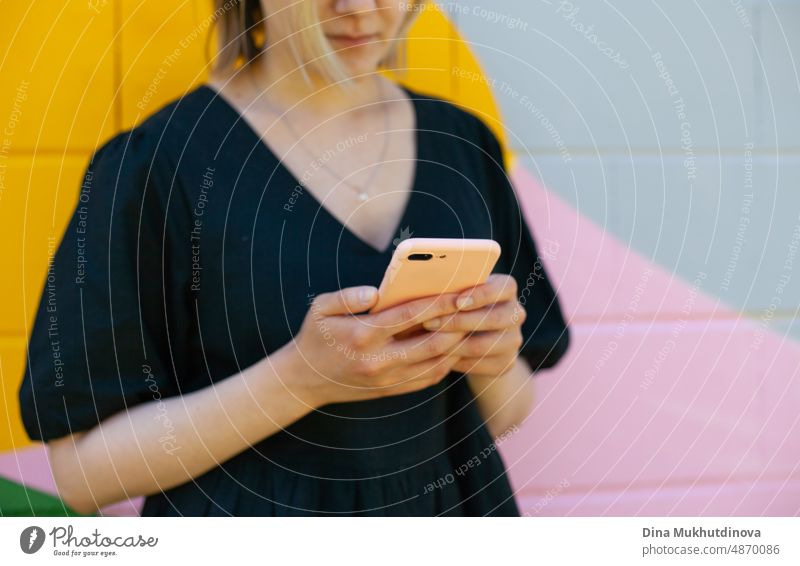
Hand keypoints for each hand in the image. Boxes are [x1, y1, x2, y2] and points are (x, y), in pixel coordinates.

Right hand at [282, 285, 470, 406]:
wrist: (304, 381)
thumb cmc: (315, 337)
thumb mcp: (319, 309)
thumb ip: (347, 296)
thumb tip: (377, 292)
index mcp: (364, 335)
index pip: (411, 316)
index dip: (438, 303)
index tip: (458, 291)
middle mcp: (379, 360)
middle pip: (432, 343)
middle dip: (456, 325)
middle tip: (473, 310)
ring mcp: (387, 379)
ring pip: (435, 364)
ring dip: (456, 346)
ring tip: (470, 328)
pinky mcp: (391, 391)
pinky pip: (428, 379)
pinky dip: (446, 363)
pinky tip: (453, 348)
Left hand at [421, 274, 525, 378]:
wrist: (474, 337)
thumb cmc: (457, 305)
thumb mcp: (458, 291)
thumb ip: (451, 288)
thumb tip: (426, 284)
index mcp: (507, 288)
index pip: (503, 288)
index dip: (481, 295)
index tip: (457, 302)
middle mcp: (516, 313)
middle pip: (492, 319)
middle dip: (457, 322)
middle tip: (429, 323)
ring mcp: (513, 340)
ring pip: (482, 346)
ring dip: (452, 345)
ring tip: (428, 342)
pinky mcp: (506, 363)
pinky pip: (479, 365)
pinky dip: (456, 362)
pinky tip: (438, 357)